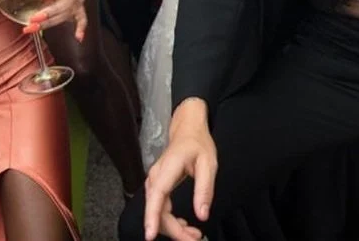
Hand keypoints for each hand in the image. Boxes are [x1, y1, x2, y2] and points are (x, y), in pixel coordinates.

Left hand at [29, 0, 87, 41]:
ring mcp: (78, 0)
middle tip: (34, 18)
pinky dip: (81, 28)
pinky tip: (78, 37)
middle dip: (50, 11)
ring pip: (68, 13)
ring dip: (51, 22)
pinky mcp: (79, 9)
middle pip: (67, 2)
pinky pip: (83, 19)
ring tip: (35, 28)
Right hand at [144, 101, 216, 240]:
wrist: (187, 129)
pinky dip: (170, 221)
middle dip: (173, 230)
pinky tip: (184, 227)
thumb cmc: (198, 144)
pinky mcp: (157, 187)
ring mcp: (154, 182)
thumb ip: (205, 189)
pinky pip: (159, 208)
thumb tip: (202, 215)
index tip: (150, 236)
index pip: (157, 196)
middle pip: (157, 210)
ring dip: (172, 228)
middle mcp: (156, 177)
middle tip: (194, 239)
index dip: (151, 217)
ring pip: (157, 212)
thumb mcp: (208, 164)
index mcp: (167, 169)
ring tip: (193, 235)